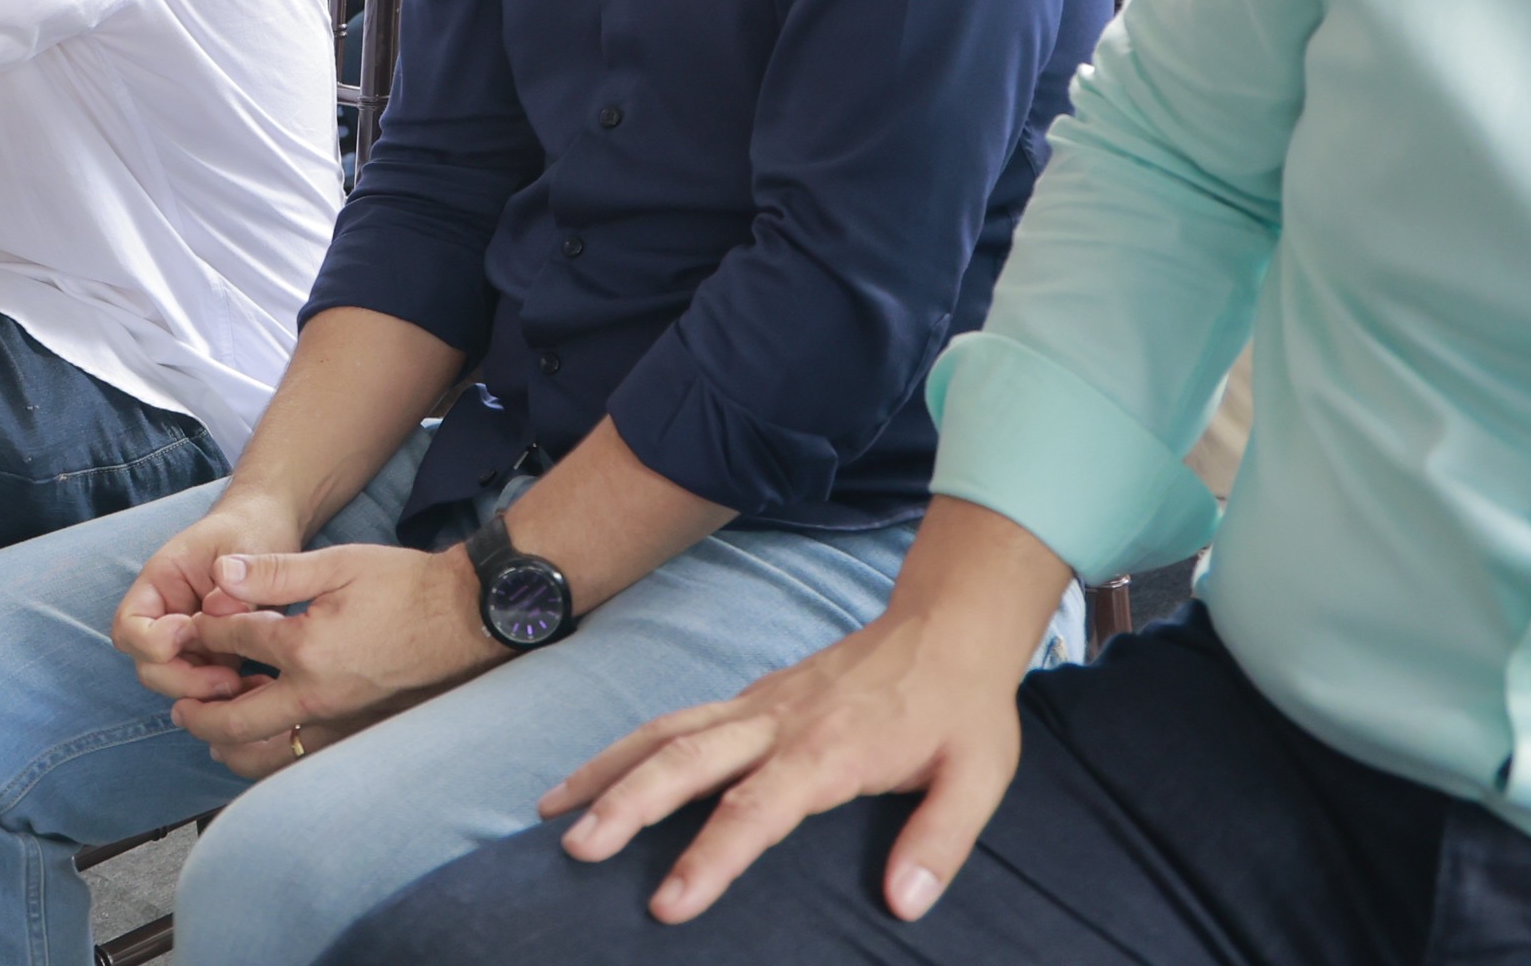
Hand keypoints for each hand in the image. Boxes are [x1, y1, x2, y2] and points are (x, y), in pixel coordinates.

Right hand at [111, 485, 306, 708]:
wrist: (271, 529)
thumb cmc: (251, 529)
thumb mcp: (247, 547)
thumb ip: (235, 586)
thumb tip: (220, 612)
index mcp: (160, 585)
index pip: (129, 627)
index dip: (152, 641)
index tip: (190, 629)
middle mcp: (167, 617)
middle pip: (150, 667)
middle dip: (184, 680)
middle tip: (228, 677)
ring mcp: (190, 641)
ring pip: (178, 685)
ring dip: (207, 693)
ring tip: (247, 684)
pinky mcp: (215, 656)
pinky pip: (209, 689)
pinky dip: (228, 697)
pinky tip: (258, 687)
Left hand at [137, 532, 507, 778]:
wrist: (465, 617)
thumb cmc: (405, 585)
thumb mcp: (338, 564)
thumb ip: (275, 572)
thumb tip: (220, 573)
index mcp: (306, 650)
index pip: (233, 644)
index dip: (205, 631)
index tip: (191, 626)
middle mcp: (317, 697)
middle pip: (236, 722)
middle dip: (200, 713)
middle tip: (179, 707)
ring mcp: (339, 723)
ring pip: (268, 757)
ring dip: (231, 746)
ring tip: (211, 731)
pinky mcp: (358, 734)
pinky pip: (302, 760)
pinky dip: (272, 757)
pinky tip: (264, 741)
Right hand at [537, 603, 1027, 926]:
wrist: (949, 625)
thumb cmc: (963, 708)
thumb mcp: (978, 775)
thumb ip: (940, 839)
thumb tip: (904, 902)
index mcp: (831, 750)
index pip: (758, 809)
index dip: (711, 857)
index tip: (668, 904)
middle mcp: (780, 722)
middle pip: (687, 760)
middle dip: (627, 805)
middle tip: (576, 847)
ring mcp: (760, 704)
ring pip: (667, 731)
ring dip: (607, 768)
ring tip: (552, 810)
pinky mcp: (753, 697)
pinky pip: (678, 718)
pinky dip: (627, 745)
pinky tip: (595, 773)